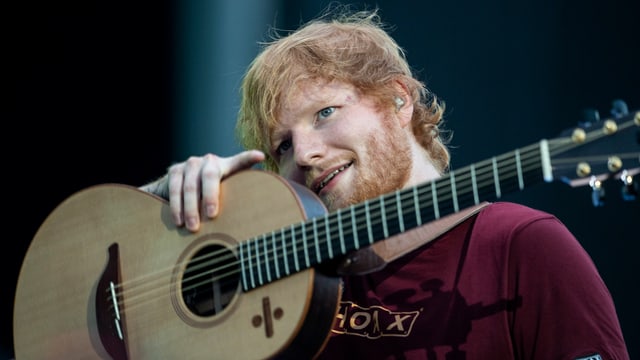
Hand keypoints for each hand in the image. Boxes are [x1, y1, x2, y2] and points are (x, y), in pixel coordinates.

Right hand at [143, 150, 264, 231]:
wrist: (182, 183)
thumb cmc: (211, 191)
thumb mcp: (227, 189)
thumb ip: (240, 191)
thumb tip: (262, 198)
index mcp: (225, 165)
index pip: (240, 161)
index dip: (249, 158)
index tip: (260, 156)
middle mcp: (208, 160)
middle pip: (209, 177)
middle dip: (209, 197)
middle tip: (212, 216)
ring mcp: (190, 164)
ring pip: (189, 186)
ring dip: (190, 208)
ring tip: (193, 227)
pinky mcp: (174, 170)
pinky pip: (174, 189)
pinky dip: (176, 207)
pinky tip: (179, 220)